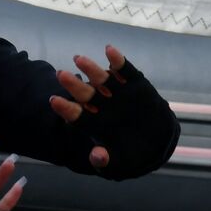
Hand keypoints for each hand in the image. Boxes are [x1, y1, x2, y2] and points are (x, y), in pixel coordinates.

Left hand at [48, 45, 177, 178]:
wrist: (157, 140)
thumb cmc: (131, 152)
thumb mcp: (119, 161)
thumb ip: (106, 160)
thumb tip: (97, 157)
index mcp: (92, 122)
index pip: (74, 114)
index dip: (65, 108)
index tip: (53, 100)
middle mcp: (100, 105)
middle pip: (84, 94)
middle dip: (73, 85)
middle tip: (60, 74)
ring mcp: (116, 93)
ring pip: (100, 79)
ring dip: (90, 69)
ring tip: (78, 59)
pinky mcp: (134, 84)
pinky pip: (124, 71)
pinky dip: (117, 60)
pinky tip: (109, 50)